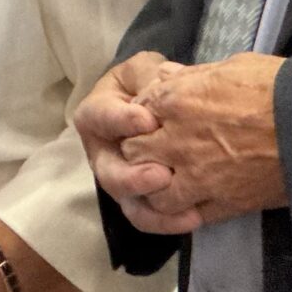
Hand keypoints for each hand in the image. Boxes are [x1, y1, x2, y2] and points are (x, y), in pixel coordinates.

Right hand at [77, 52, 176, 214]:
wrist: (171, 104)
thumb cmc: (151, 82)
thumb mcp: (147, 69)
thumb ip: (152, 77)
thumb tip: (162, 89)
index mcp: (97, 115)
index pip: (100, 117)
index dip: (121, 121)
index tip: (148, 121)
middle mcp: (103, 154)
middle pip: (108, 174)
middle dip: (133, 178)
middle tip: (162, 174)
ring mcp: (122, 181)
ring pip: (128, 204)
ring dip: (154, 209)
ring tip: (184, 207)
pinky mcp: (143, 199)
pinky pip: (150, 218)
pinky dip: (169, 222)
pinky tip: (194, 217)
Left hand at [111, 53, 287, 234]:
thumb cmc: (277, 87)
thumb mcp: (230, 67)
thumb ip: (192, 77)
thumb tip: (171, 78)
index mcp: (176, 100)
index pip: (134, 113)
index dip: (141, 118)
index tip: (152, 120)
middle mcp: (177, 140)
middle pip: (134, 153)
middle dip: (141, 151)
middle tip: (156, 150)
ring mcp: (196, 176)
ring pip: (152, 192)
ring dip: (156, 187)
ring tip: (170, 181)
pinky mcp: (220, 204)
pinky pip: (184, 215)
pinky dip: (182, 211)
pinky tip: (189, 203)